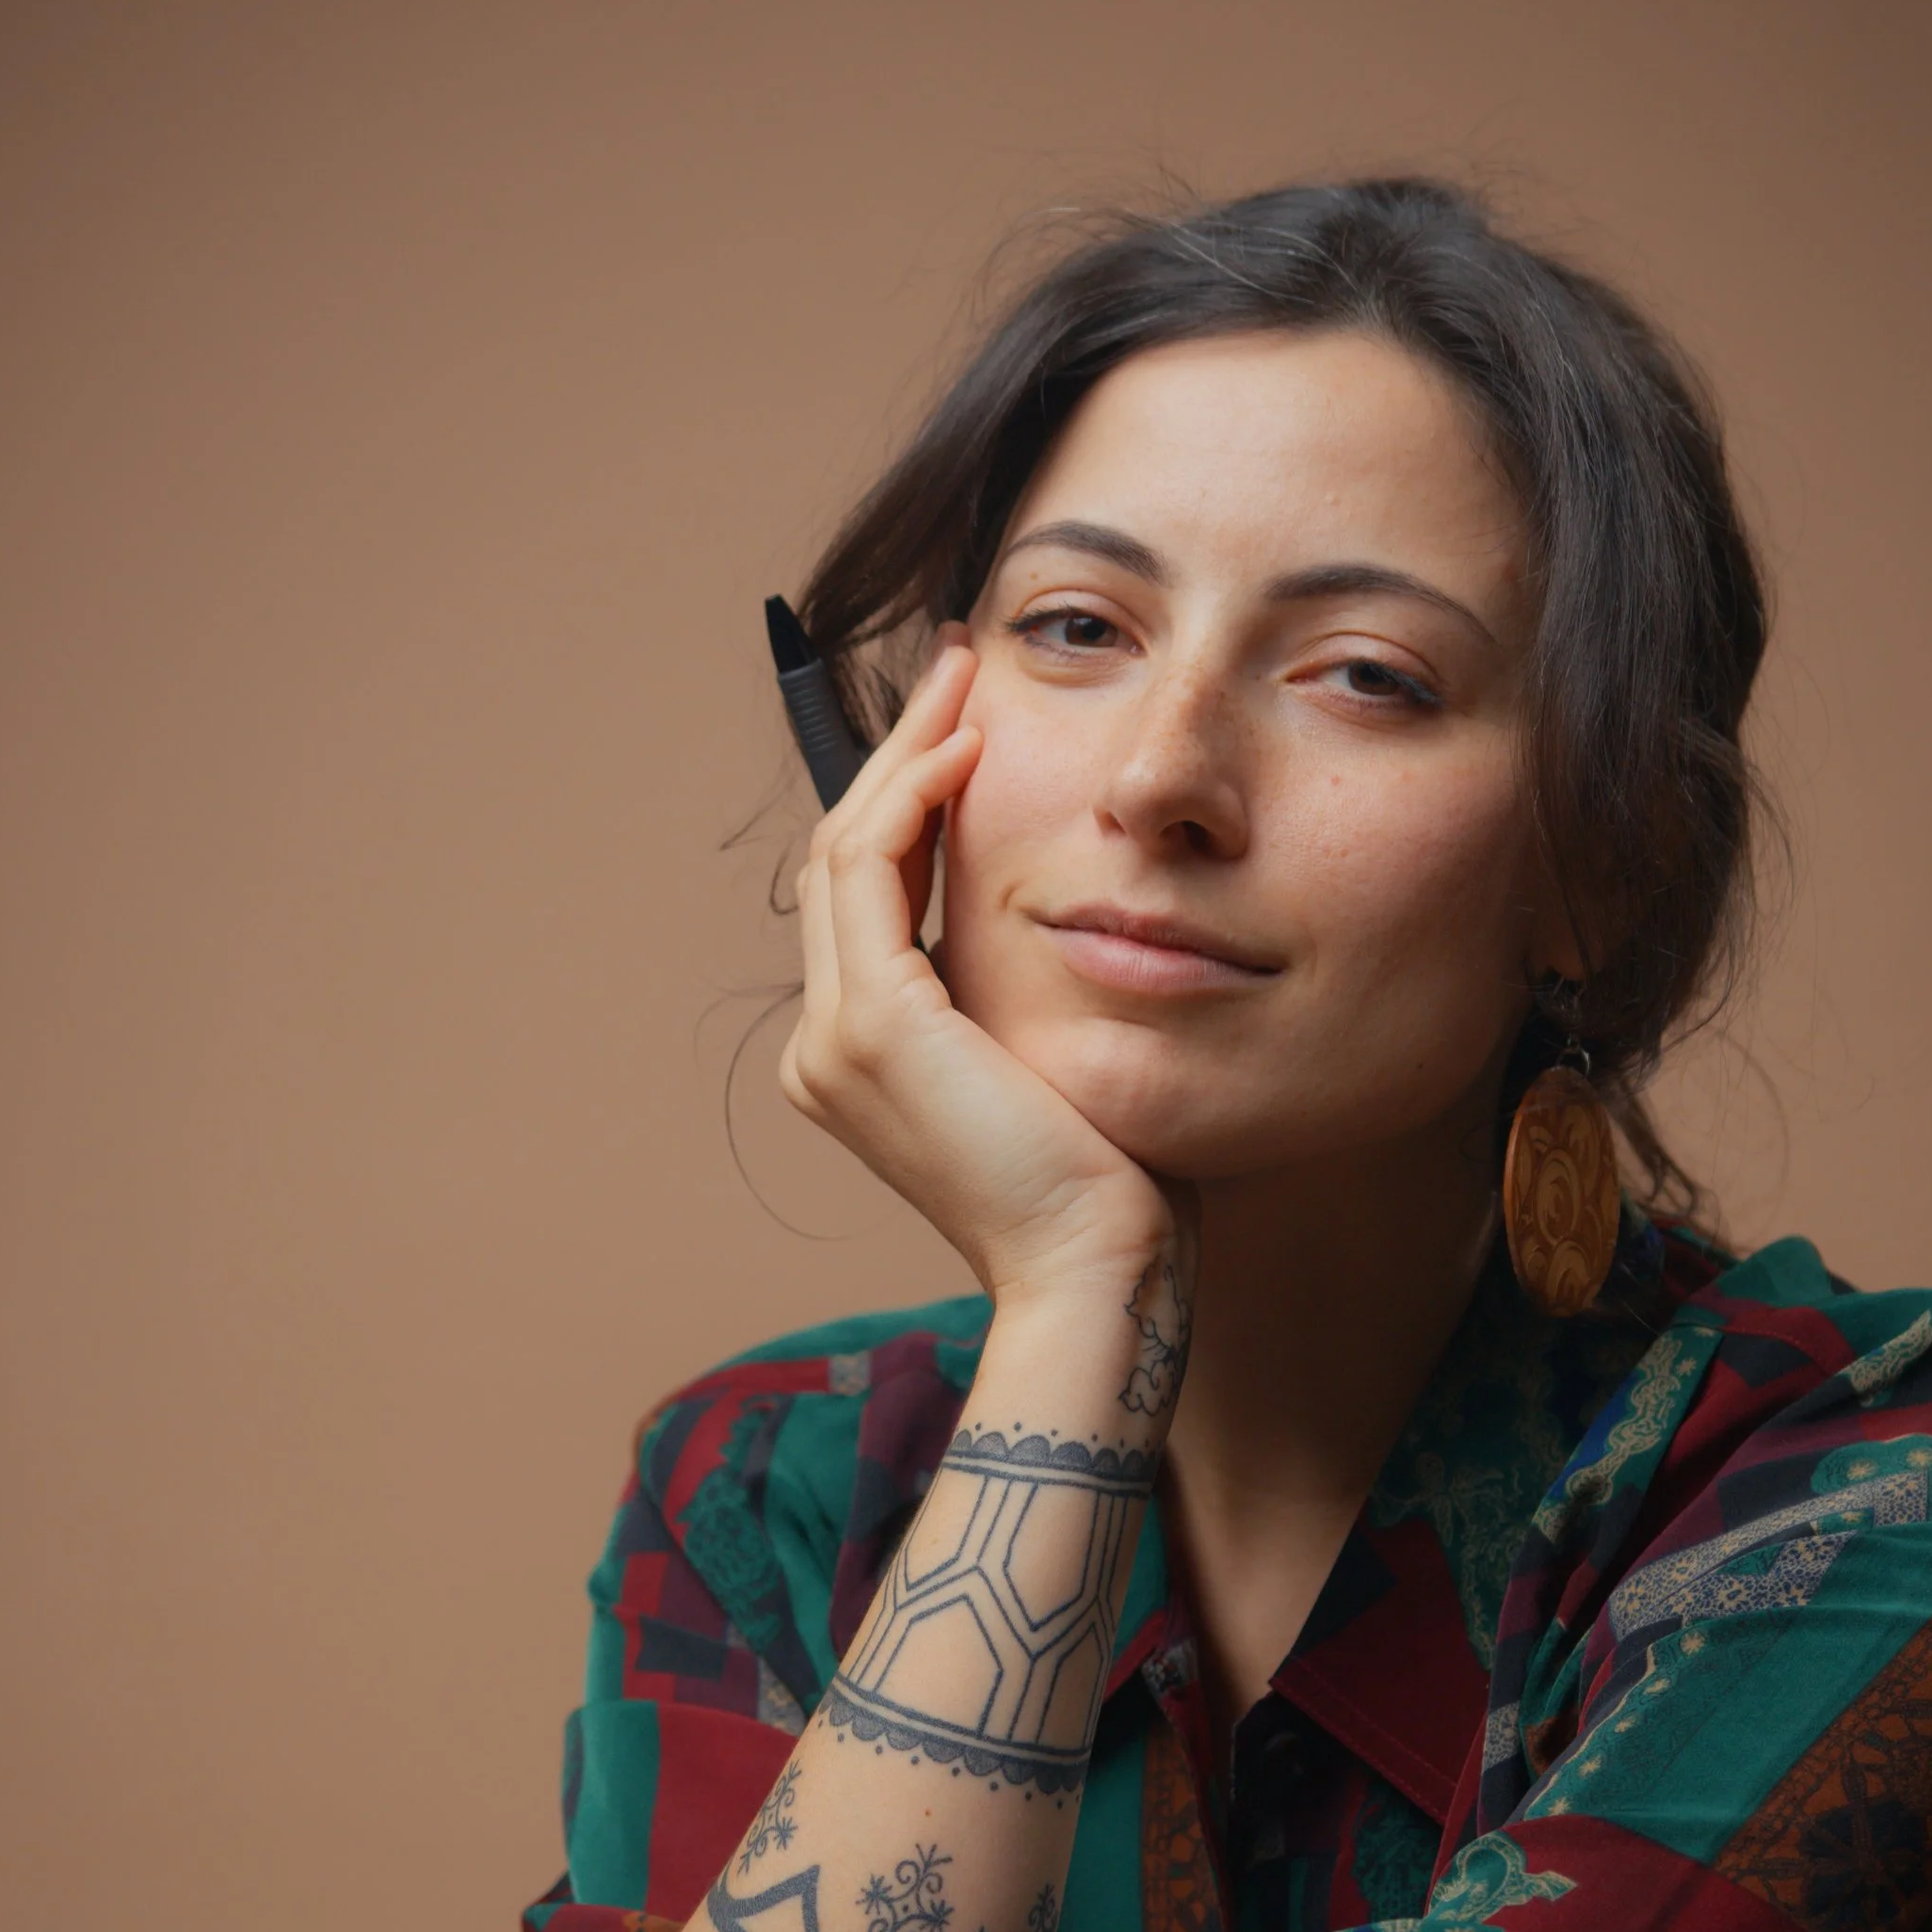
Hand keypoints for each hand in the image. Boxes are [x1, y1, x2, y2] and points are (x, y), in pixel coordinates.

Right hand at [779, 638, 1175, 1307]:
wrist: (1093, 1267)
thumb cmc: (1105, 1187)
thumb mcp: (1052, 1063)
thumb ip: (1023, 996)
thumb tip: (1068, 918)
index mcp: (860, 1059)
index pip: (867, 895)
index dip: (907, 797)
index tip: (966, 720)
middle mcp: (826, 1048)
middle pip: (844, 856)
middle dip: (902, 751)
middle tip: (959, 664)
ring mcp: (837, 1039)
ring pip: (849, 849)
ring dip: (906, 753)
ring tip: (964, 676)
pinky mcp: (877, 1025)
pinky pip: (874, 871)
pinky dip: (914, 801)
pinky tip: (971, 751)